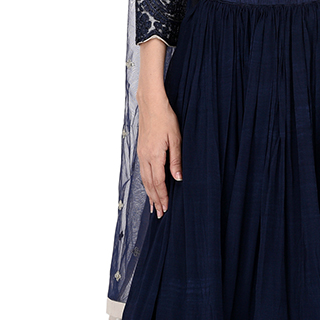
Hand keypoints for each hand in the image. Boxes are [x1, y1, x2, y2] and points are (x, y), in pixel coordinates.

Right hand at [136, 92, 181, 217]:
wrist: (151, 105)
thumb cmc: (165, 119)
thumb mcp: (176, 139)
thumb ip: (176, 160)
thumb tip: (178, 179)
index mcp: (154, 156)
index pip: (158, 182)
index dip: (162, 197)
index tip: (165, 208)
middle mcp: (145, 157)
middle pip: (149, 184)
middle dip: (155, 200)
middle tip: (159, 214)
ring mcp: (142, 154)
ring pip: (144, 179)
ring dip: (149, 194)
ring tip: (153, 205)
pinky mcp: (141, 150)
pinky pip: (143, 172)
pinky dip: (146, 183)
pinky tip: (149, 186)